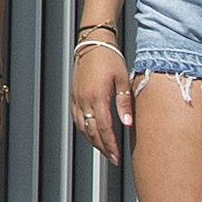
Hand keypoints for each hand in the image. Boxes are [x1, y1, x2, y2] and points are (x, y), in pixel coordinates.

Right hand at [68, 35, 135, 164]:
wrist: (93, 43)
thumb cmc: (110, 59)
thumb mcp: (122, 80)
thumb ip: (124, 103)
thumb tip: (127, 124)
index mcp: (98, 97)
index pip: (104, 129)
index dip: (110, 145)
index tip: (117, 157)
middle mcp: (84, 100)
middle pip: (92, 132)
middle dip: (102, 148)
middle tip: (112, 158)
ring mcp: (77, 98)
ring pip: (82, 127)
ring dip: (93, 141)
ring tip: (104, 149)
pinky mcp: (74, 96)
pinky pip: (77, 119)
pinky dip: (84, 130)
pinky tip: (92, 134)